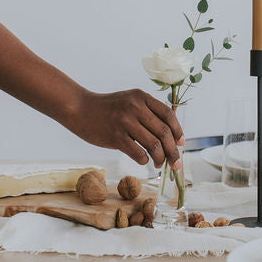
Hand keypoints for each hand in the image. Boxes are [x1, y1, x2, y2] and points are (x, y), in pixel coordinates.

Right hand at [68, 90, 183, 168]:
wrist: (80, 109)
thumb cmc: (107, 108)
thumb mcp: (129, 101)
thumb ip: (147, 112)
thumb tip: (170, 135)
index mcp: (141, 97)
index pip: (168, 115)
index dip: (178, 131)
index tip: (181, 144)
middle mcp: (135, 107)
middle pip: (164, 132)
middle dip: (173, 151)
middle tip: (175, 163)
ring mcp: (125, 121)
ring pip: (154, 145)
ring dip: (160, 158)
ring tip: (159, 164)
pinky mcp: (115, 136)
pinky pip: (138, 153)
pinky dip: (145, 160)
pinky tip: (144, 161)